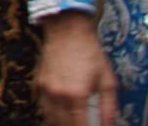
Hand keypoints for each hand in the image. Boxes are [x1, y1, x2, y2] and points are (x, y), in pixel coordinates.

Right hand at [38, 11, 117, 125]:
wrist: (67, 31)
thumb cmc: (91, 54)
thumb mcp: (107, 81)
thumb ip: (109, 108)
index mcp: (77, 95)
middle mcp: (58, 94)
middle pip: (62, 125)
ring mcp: (45, 89)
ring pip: (49, 119)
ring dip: (60, 125)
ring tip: (71, 124)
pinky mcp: (39, 83)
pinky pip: (42, 107)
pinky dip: (50, 116)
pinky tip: (59, 118)